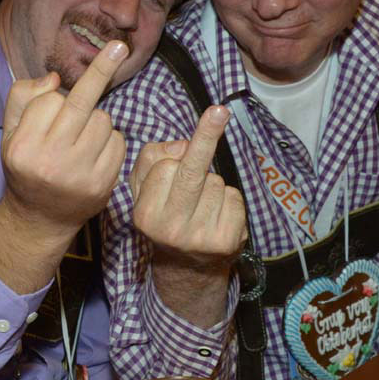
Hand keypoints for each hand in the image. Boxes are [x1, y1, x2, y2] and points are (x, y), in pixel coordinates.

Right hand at [0, 41, 128, 233]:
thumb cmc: (26, 165)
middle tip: (119, 46)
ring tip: (80, 138)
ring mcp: (79, 176)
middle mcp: (50, 163)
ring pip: (103, 120)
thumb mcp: (10, 132)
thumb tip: (54, 79)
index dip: (52, 98)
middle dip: (102, 70)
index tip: (55, 92)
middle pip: (81, 104)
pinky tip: (95, 153)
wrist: (40, 218)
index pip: (49, 101)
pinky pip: (118, 142)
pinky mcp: (103, 186)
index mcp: (23, 148)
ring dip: (96, 120)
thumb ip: (22, 97)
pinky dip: (110, 140)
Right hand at [130, 105, 247, 269]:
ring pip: (216, 183)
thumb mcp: (144, 191)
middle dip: (207, 136)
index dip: (171, 163)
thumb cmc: (165, 216)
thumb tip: (185, 146)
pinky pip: (234, 197)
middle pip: (193, 171)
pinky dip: (230, 201)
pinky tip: (218, 217)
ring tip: (202, 208)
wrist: (186, 269)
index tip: (174, 161)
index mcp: (145, 215)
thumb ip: (153, 159)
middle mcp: (170, 229)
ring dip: (213, 187)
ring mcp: (201, 236)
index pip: (164, 168)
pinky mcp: (228, 240)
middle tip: (219, 110)